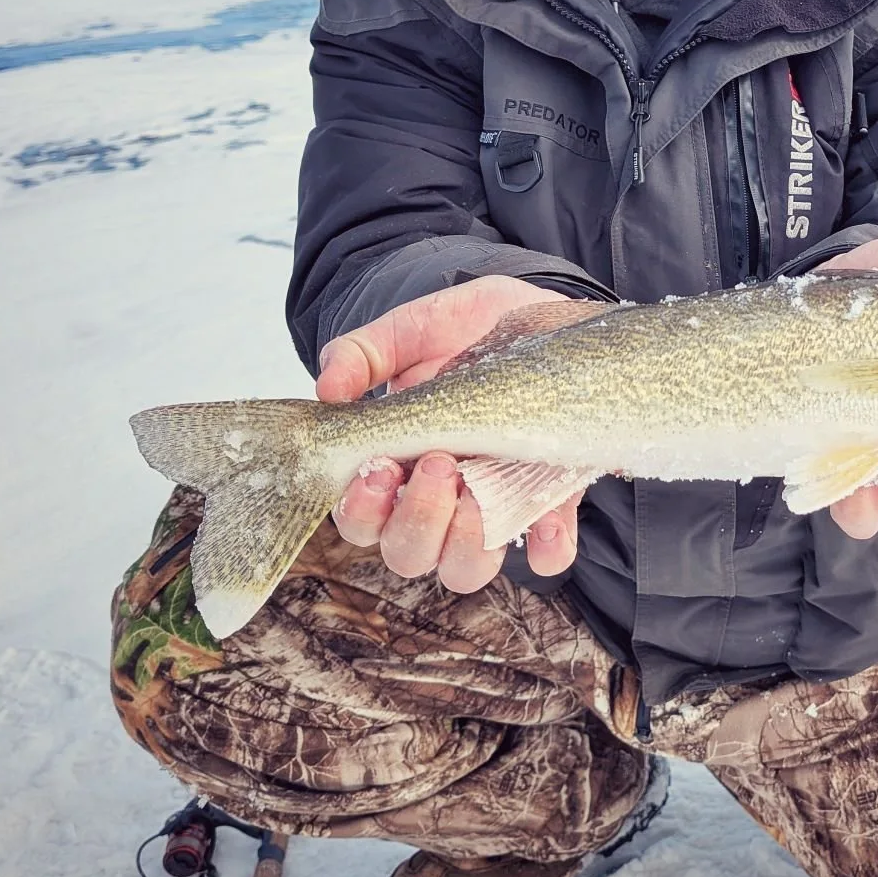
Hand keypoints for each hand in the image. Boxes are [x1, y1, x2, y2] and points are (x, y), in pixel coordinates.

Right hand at [316, 277, 583, 592]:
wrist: (533, 309)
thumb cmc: (462, 330)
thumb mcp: (410, 331)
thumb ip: (362, 353)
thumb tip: (329, 388)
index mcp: (394, 468)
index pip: (361, 520)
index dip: (362, 509)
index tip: (379, 465)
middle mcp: (438, 502)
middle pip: (409, 554)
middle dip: (419, 519)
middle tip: (439, 463)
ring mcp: (491, 506)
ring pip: (466, 568)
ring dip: (468, 541)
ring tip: (478, 490)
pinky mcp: (548, 500)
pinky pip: (547, 556)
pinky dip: (546, 550)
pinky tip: (544, 523)